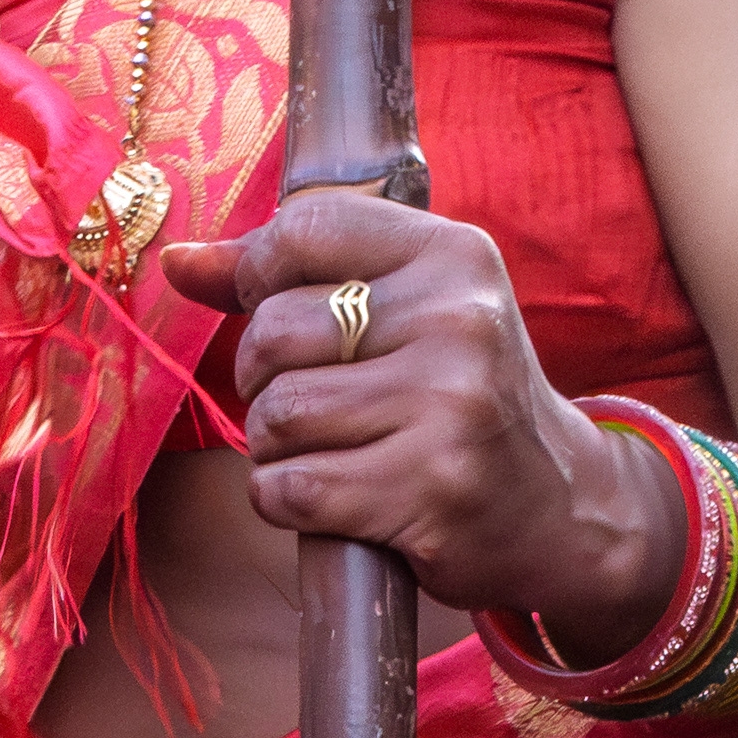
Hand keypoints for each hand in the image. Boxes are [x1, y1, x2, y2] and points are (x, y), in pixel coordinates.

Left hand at [157, 190, 684, 654]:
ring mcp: (449, 407)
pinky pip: (288, 488)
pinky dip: (288, 500)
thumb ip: (287, 279)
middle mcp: (458, 320)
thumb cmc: (456, 397)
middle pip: (273, 333)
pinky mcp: (428, 490)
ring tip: (337, 450)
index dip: (260, 274)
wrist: (560, 509)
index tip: (275, 310)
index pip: (304, 228)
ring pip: (274, 416)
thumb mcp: (401, 313)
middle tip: (320, 401)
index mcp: (453, 256)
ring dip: (279, 448)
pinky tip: (341, 498)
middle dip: (266, 379)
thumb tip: (177, 261)